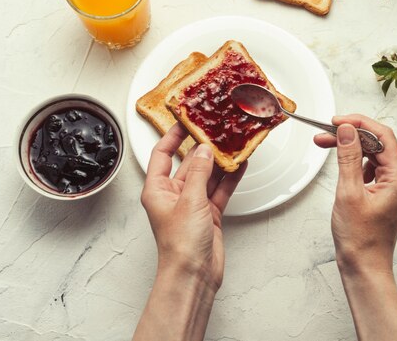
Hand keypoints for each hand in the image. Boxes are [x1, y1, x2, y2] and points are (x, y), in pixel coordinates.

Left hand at [141, 123, 246, 288]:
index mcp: (157, 190)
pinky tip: (238, 165)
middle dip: (203, 148)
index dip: (173, 137)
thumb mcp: (190, 201)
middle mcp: (174, 195)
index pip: (162, 155)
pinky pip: (220, 189)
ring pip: (208, 175)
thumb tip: (205, 151)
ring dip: (220, 162)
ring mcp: (193, 204)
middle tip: (217, 130)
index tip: (185, 121)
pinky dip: (229, 178)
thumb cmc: (181, 245)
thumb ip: (200, 173)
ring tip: (232, 143)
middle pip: (190, 163)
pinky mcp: (209, 214)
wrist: (194, 274)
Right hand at [314, 114, 396, 273]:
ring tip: (326, 145)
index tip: (337, 121)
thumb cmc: (360, 239)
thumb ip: (348, 157)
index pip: (383, 136)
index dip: (360, 123)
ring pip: (373, 154)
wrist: (364, 266)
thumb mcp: (348, 192)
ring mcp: (394, 187)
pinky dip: (355, 162)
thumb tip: (347, 130)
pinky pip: (371, 168)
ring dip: (350, 148)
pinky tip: (341, 166)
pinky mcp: (384, 193)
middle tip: (325, 134)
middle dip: (351, 135)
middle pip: (378, 143)